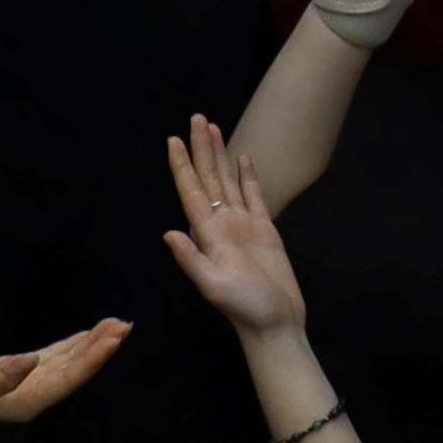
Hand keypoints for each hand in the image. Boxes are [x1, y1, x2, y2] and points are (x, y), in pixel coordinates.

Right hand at [0, 317, 131, 426]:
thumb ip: (2, 377)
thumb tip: (30, 360)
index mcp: (32, 398)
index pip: (71, 377)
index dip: (94, 358)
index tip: (114, 339)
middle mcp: (39, 392)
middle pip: (76, 368)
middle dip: (100, 347)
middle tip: (124, 325)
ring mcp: (32, 382)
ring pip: (69, 361)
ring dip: (92, 343)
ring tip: (115, 324)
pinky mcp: (24, 371)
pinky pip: (55, 357)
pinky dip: (73, 344)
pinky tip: (87, 335)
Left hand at [159, 113, 311, 338]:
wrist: (276, 324)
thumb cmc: (246, 309)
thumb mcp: (214, 287)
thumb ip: (192, 260)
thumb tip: (167, 233)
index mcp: (208, 235)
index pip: (191, 192)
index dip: (182, 166)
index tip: (173, 140)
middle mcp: (222, 225)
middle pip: (208, 178)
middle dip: (201, 148)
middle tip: (196, 118)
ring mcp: (243, 226)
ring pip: (228, 181)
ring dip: (220, 155)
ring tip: (213, 127)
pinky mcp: (264, 230)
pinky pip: (253, 195)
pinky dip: (247, 175)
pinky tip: (242, 157)